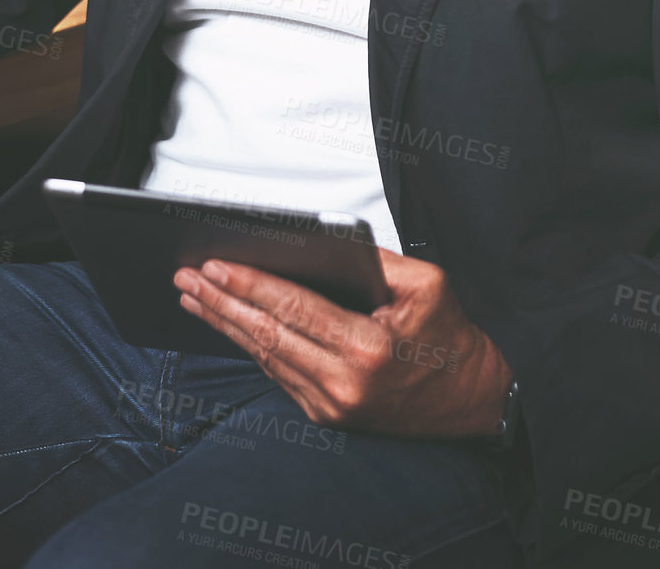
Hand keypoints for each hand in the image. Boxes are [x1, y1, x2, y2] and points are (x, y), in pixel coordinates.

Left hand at [174, 248, 510, 438]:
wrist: (474, 399)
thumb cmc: (450, 335)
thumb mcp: (427, 284)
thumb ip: (376, 259)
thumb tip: (324, 242)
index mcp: (367, 348)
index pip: (293, 309)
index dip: (249, 285)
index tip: (213, 265)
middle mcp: (344, 384)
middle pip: (267, 335)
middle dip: (220, 303)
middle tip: (185, 278)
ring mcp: (332, 406)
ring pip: (265, 357)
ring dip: (225, 325)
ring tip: (192, 297)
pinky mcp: (328, 417)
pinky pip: (279, 375)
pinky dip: (250, 346)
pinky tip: (228, 324)